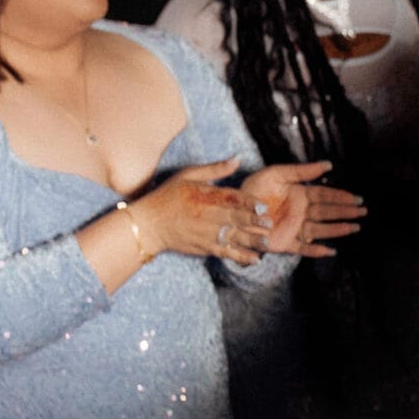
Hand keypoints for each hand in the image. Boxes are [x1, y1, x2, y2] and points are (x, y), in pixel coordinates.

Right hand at [132, 160, 272, 264]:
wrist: (148, 224)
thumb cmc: (168, 196)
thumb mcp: (188, 175)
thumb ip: (215, 169)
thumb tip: (237, 159)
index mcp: (204, 195)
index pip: (229, 198)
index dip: (248, 203)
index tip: (263, 206)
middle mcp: (206, 215)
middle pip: (233, 218)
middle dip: (253, 222)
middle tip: (269, 224)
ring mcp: (205, 233)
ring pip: (232, 237)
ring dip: (251, 241)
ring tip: (267, 243)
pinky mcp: (203, 247)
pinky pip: (225, 252)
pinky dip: (240, 256)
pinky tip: (255, 258)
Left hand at [238, 161, 366, 258]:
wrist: (232, 210)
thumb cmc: (252, 189)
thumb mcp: (276, 174)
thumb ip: (301, 171)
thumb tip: (328, 165)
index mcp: (298, 195)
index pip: (324, 195)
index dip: (340, 196)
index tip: (356, 198)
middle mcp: (299, 212)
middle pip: (327, 212)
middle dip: (345, 211)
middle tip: (362, 211)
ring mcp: (293, 229)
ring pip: (321, 229)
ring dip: (338, 229)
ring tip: (355, 228)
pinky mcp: (285, 244)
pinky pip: (304, 249)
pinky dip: (317, 251)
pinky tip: (331, 251)